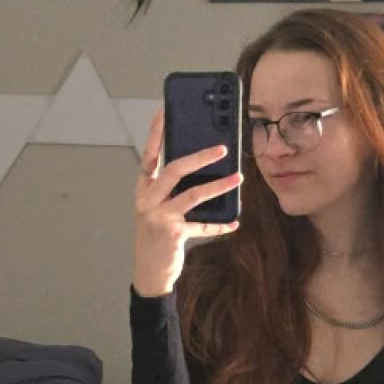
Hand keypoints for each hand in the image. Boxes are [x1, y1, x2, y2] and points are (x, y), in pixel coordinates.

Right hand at [133, 109, 241, 296]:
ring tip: (238, 179)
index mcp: (144, 189)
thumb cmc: (156, 237)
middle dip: (200, 156)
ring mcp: (159, 217)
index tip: (164, 111)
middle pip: (175, 169)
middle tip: (222, 149)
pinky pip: (203, 225)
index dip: (156, 133)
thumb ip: (171, 190)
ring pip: (193, 194)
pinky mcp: (173, 233)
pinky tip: (234, 223)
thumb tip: (201, 169)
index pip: (149, 155)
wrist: (149, 272)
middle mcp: (148, 200)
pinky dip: (220, 225)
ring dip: (219, 186)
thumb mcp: (158, 209)